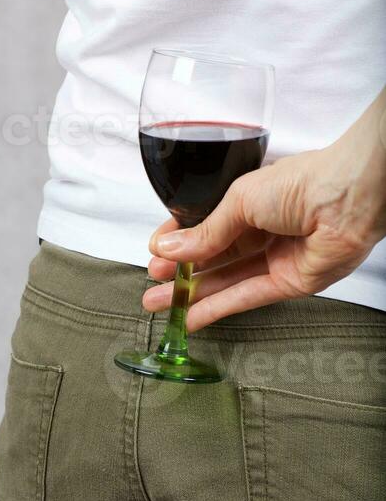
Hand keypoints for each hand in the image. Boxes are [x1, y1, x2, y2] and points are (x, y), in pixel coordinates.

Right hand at [144, 89, 385, 331]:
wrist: (347, 198)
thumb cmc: (302, 183)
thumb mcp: (239, 201)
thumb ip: (205, 231)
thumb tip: (168, 247)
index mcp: (250, 203)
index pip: (205, 226)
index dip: (179, 240)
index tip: (156, 251)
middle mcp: (261, 231)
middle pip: (212, 257)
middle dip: (179, 272)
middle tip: (153, 283)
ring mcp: (274, 259)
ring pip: (224, 281)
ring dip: (190, 294)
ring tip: (157, 304)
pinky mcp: (287, 284)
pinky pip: (245, 299)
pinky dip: (216, 309)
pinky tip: (190, 317)